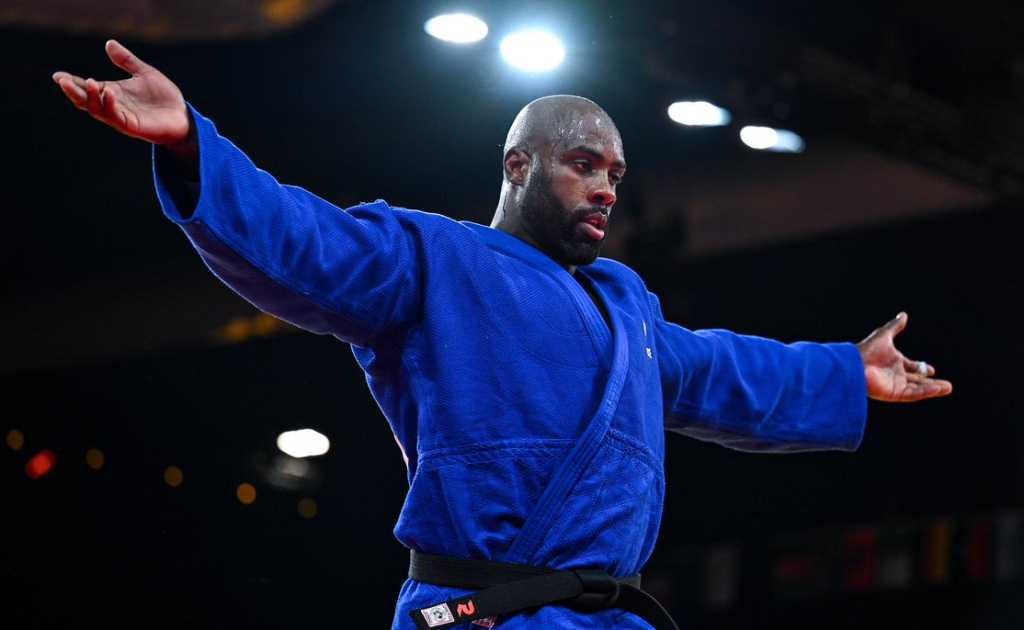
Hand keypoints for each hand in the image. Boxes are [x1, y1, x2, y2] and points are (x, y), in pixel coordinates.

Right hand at [52, 40, 190, 145]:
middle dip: (73, 91)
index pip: (87, 88)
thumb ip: (126, 61)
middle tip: (62, 80)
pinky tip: (110, 92)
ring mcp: (122, 117)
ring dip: (90, 97)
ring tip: (89, 82)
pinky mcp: (132, 126)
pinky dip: (111, 104)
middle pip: (85, 101)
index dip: (72, 82)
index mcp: (113, 93)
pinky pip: (117, 117)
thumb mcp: (145, 73)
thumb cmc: (164, 98)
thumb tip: (109, 43)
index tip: (57, 75)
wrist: (183, 116)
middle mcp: (113, 106)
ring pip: (97, 110)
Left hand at [857, 312, 952, 401]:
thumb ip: (895, 326)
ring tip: (948, 388)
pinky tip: (938, 389)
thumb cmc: (866, 350)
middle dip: (931, 382)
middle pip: (917, 380)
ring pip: (917, 389)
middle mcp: (894, 375)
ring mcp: (894, 385)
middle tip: (947, 385)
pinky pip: (913, 394)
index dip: (921, 369)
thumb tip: (904, 314)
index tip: (931, 370)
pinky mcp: (893, 394)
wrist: (853, 365)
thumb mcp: (884, 335)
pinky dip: (925, 392)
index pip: (911, 367)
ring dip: (933, 389)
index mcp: (893, 362)